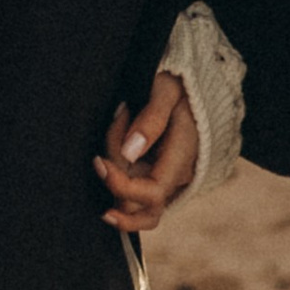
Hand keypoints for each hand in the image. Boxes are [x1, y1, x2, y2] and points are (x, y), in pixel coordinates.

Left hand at [95, 69, 199, 231]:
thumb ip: (150, 120)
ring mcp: (167, 179)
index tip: (99, 163)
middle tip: (100, 155)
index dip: (121, 186)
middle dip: (114, 186)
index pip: (152, 193)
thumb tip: (130, 153)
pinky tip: (115, 143)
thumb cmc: (177, 82)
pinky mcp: (156, 176)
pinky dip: (117, 175)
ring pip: (134, 202)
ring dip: (114, 181)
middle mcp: (178, 176)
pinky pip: (133, 190)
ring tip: (110, 142)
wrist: (191, 83)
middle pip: (141, 207)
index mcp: (183, 156)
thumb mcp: (166, 89)